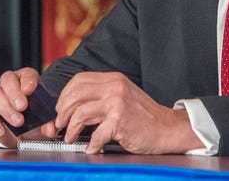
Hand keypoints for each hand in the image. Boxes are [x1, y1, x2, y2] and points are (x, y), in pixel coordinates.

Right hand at [0, 67, 41, 147]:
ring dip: (6, 109)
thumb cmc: (36, 119)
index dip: (28, 81)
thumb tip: (49, 129)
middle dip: (14, 94)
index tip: (29, 90)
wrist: (27, 132)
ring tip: (17, 122)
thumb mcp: (45, 121)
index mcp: (27, 80)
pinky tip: (1, 130)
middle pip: (8, 81)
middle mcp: (10, 84)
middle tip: (22, 107)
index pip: (27, 74)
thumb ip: (49, 124)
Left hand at [44, 72, 201, 153]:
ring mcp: (117, 103)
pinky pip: (96, 134)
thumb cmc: (145, 116)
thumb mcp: (122, 95)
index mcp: (113, 79)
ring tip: (71, 137)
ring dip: (71, 129)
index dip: (65, 95)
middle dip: (63, 112)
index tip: (60, 108)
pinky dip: (91, 144)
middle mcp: (114, 87)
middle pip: (75, 95)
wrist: (168, 129)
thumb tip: (74, 105)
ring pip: (80, 113)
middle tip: (60, 124)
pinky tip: (92, 148)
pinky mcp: (120, 121)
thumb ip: (102, 95)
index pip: (78, 80)